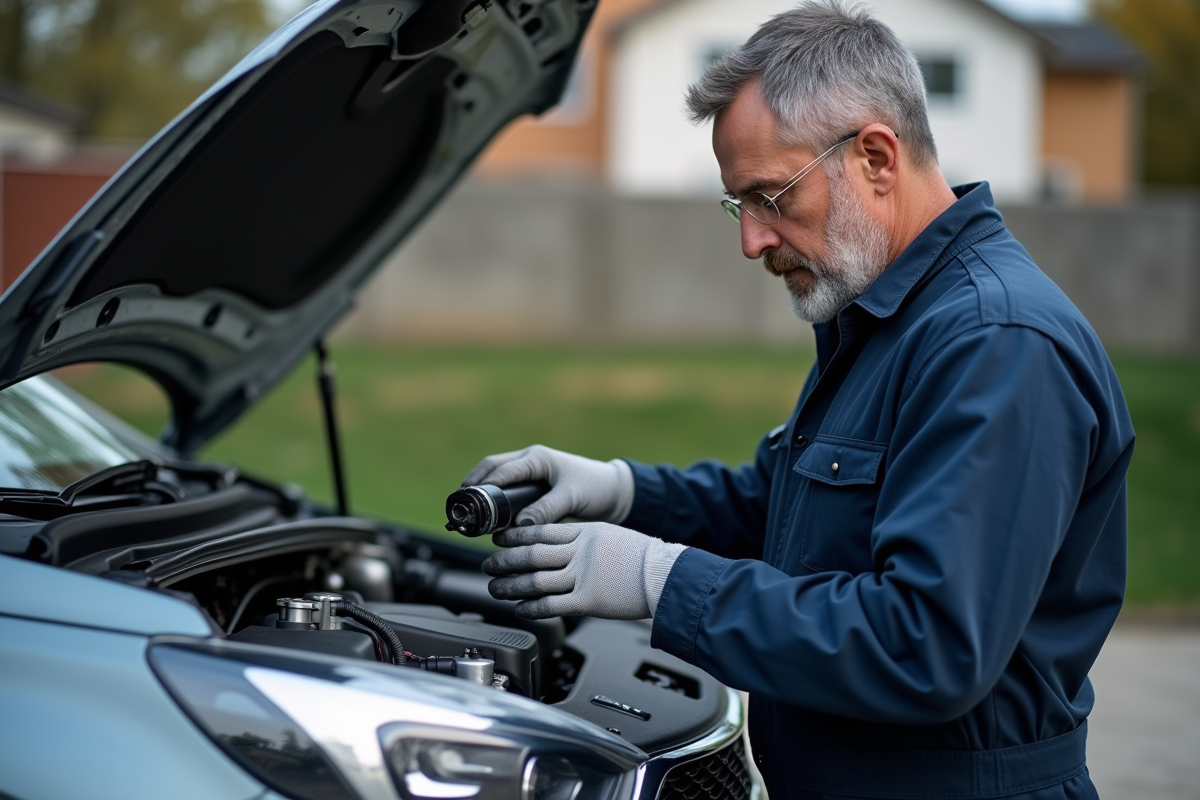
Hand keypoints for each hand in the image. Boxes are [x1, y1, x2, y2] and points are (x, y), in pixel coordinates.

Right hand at [462, 445, 633, 525]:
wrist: (611, 491)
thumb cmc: (594, 489)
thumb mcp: (571, 498)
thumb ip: (547, 510)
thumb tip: (521, 525)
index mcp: (538, 458)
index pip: (504, 470)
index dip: (484, 484)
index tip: (468, 498)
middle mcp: (530, 460)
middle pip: (492, 467)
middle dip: (474, 482)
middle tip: (459, 503)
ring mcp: (530, 471)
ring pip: (496, 476)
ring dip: (482, 489)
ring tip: (468, 510)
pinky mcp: (532, 484)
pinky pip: (506, 487)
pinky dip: (494, 497)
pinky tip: (488, 516)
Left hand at [482, 522, 685, 619]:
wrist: (668, 575)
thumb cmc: (646, 559)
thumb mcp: (613, 536)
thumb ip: (586, 541)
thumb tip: (564, 548)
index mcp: (586, 532)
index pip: (542, 531)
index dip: (516, 536)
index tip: (499, 539)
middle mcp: (581, 552)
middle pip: (532, 554)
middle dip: (505, 560)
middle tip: (488, 564)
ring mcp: (583, 576)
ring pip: (535, 580)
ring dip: (510, 585)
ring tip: (495, 588)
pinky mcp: (588, 601)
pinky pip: (551, 605)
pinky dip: (531, 607)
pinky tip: (520, 608)